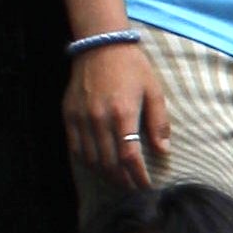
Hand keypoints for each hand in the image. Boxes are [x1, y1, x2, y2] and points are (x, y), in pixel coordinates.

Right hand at [62, 38, 168, 192]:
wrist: (100, 45)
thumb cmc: (132, 67)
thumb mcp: (153, 91)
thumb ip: (158, 122)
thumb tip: (163, 151)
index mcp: (123, 113)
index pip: (130, 157)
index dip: (138, 176)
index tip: (146, 186)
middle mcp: (99, 119)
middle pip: (110, 163)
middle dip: (123, 180)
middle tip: (133, 188)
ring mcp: (81, 118)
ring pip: (91, 159)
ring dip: (106, 175)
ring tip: (118, 180)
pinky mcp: (69, 115)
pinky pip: (76, 147)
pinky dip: (87, 162)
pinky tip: (98, 165)